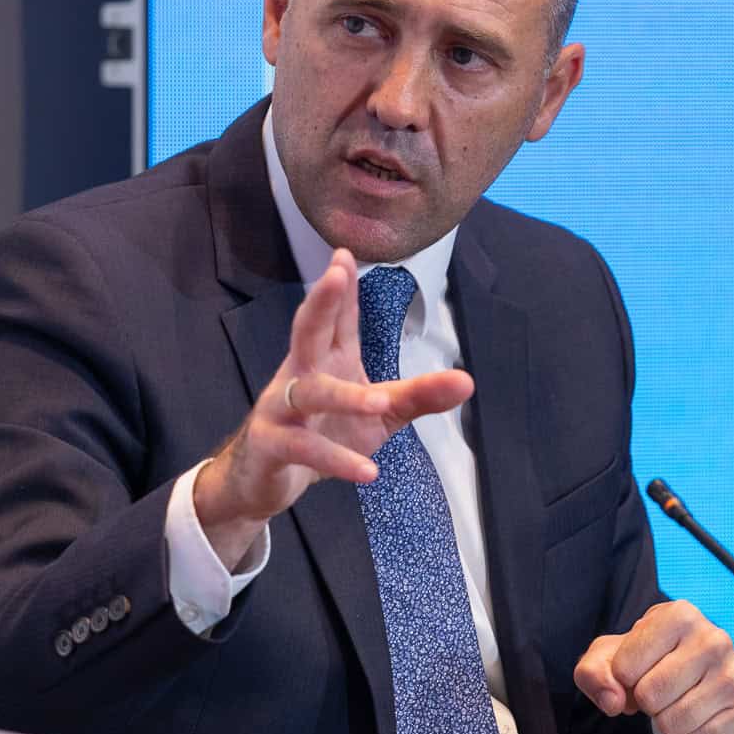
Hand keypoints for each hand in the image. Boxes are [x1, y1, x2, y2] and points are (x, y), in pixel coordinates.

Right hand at [194, 249, 473, 568]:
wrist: (265, 480)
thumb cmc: (324, 435)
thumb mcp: (379, 415)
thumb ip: (418, 396)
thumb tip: (468, 381)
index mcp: (325, 359)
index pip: (335, 318)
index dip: (341, 287)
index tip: (344, 253)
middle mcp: (300, 375)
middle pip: (308, 331)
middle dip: (321, 302)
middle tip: (334, 275)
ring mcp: (280, 408)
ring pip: (311, 394)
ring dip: (345, 397)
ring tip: (379, 402)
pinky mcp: (272, 445)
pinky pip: (304, 448)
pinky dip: (336, 459)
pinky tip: (367, 471)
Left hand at [574, 600, 733, 733]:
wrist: (705, 684)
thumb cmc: (650, 663)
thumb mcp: (612, 658)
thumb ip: (593, 672)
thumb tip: (613, 701)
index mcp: (678, 615)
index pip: (624, 667)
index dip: (623, 679)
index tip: (639, 670)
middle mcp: (713, 638)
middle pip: (651, 696)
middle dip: (646, 702)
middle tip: (660, 690)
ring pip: (674, 722)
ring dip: (667, 722)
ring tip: (679, 702)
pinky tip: (701, 716)